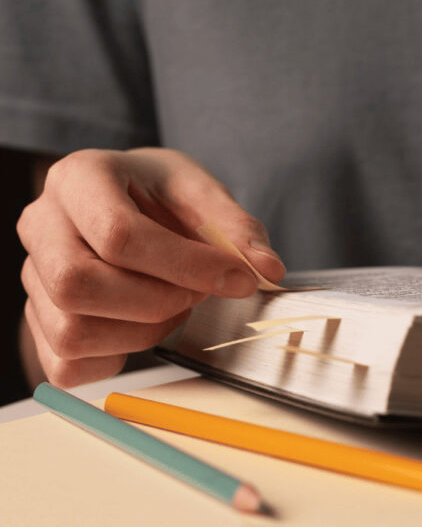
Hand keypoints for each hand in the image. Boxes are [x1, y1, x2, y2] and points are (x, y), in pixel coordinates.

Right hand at [17, 148, 285, 387]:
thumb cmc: (159, 197)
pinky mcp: (37, 320)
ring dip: (142, 333)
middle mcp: (41, 224)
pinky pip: (66, 364)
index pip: (119, 235)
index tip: (238, 279)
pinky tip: (143, 327)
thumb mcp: (201, 192)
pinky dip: (116, 358)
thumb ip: (237, 228)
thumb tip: (268, 270)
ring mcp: (32, 276)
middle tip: (197, 294)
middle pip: (79, 285)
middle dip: (157, 301)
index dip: (188, 266)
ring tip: (174, 307)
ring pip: (72, 331)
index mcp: (79, 177)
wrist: (126, 205)